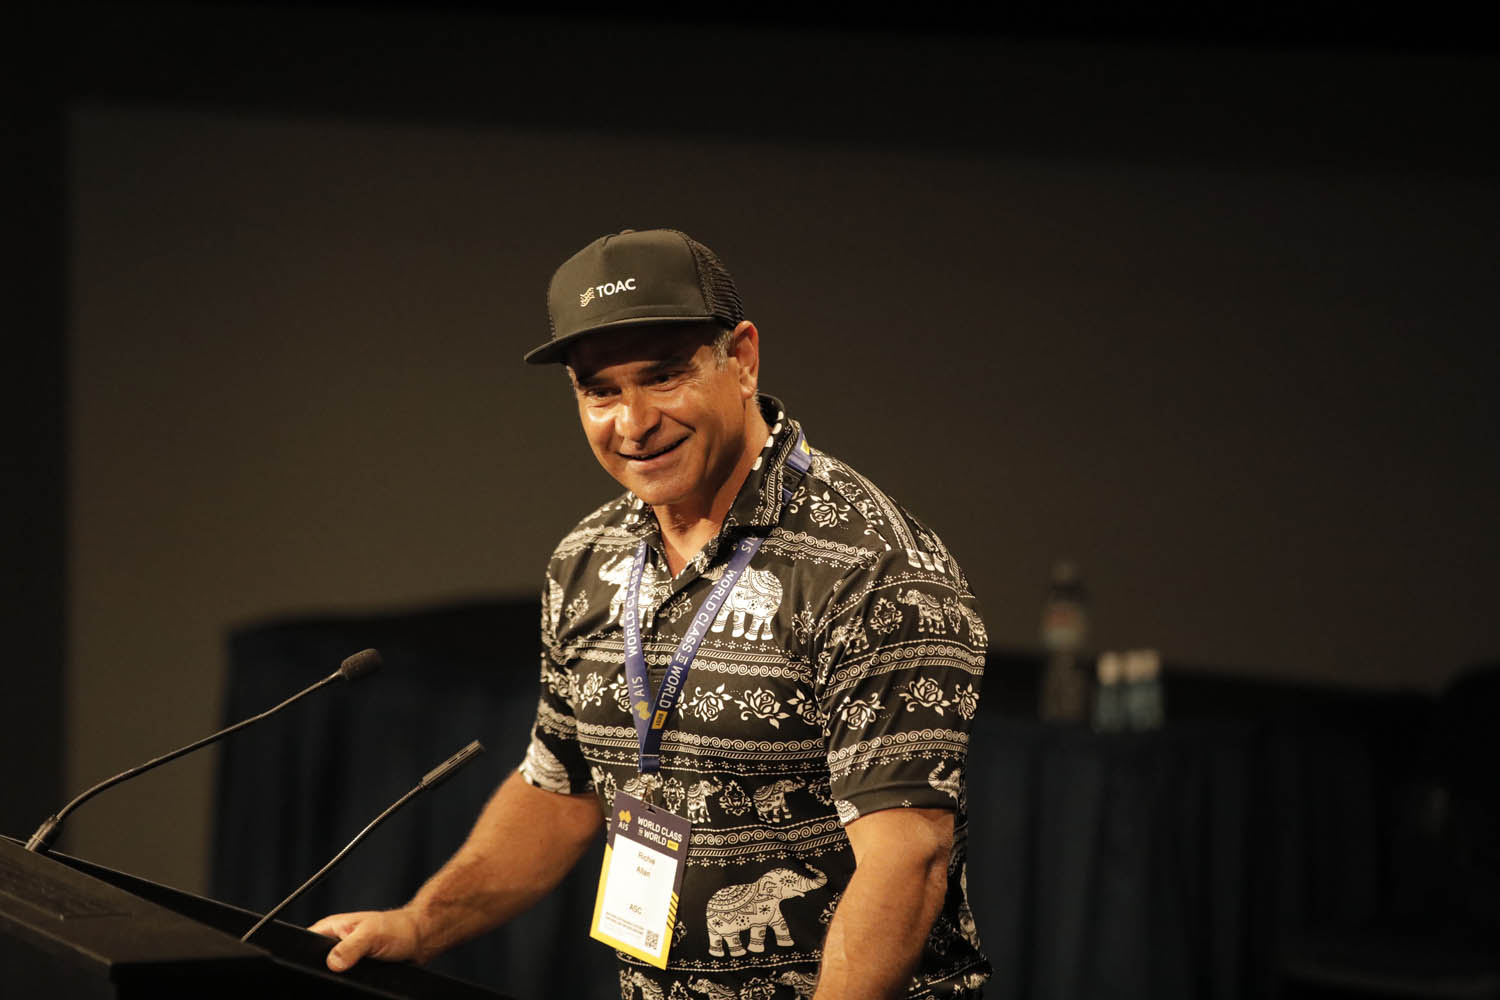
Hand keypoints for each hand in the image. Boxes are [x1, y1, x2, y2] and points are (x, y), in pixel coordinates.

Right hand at [309, 908, 424, 971]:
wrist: (418, 939)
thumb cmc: (397, 928)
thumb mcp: (371, 934)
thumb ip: (350, 946)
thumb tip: (333, 962)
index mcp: (330, 928)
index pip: (306, 944)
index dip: (307, 957)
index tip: (322, 966)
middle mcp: (335, 942)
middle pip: (317, 963)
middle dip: (326, 971)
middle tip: (346, 969)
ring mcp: (344, 956)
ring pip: (331, 974)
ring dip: (341, 977)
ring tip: (359, 970)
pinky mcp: (354, 969)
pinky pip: (345, 979)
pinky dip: (350, 982)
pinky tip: (361, 978)